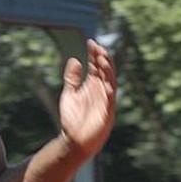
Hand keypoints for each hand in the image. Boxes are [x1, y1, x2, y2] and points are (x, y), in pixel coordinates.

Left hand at [58, 39, 116, 156]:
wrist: (74, 140)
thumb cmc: (73, 118)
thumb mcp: (70, 93)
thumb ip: (73, 78)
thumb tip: (75, 60)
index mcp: (93, 86)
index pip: (97, 66)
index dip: (94, 54)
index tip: (90, 42)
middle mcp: (101, 92)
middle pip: (105, 72)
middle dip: (102, 59)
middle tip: (97, 47)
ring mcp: (105, 102)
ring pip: (110, 83)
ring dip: (108, 72)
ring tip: (103, 59)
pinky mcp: (106, 114)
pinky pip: (110, 101)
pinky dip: (109, 92)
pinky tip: (106, 83)